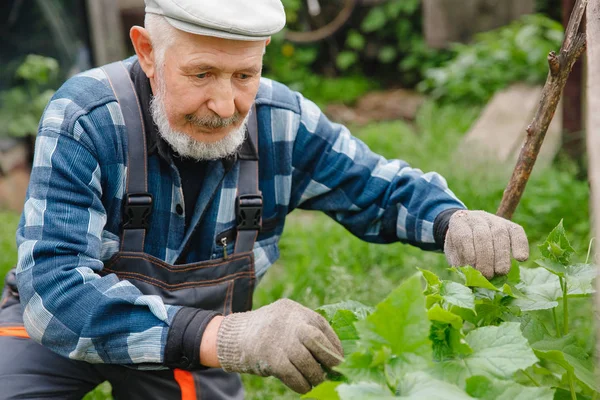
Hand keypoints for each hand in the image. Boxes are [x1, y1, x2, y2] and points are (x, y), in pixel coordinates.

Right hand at [216, 298, 342, 393]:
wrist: (234, 336)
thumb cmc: (268, 330)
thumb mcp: (286, 318)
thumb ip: (304, 327)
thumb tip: (332, 351)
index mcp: (295, 311)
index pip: (322, 325)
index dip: (334, 343)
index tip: (340, 357)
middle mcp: (288, 323)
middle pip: (316, 340)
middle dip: (329, 358)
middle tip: (334, 369)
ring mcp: (279, 341)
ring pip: (307, 362)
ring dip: (316, 375)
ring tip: (318, 381)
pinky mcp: (271, 358)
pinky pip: (293, 375)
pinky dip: (302, 384)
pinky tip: (305, 387)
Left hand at [444, 210, 528, 277]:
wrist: (468, 229)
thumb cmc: (459, 246)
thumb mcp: (454, 253)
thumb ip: (460, 263)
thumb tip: (470, 278)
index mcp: (459, 222)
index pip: (464, 236)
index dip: (469, 254)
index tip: (472, 269)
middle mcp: (476, 218)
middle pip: (483, 236)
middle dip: (485, 258)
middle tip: (487, 275)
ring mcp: (494, 220)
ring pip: (500, 234)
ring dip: (501, 256)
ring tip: (500, 272)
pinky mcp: (509, 225)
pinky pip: (517, 232)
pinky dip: (521, 245)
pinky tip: (521, 259)